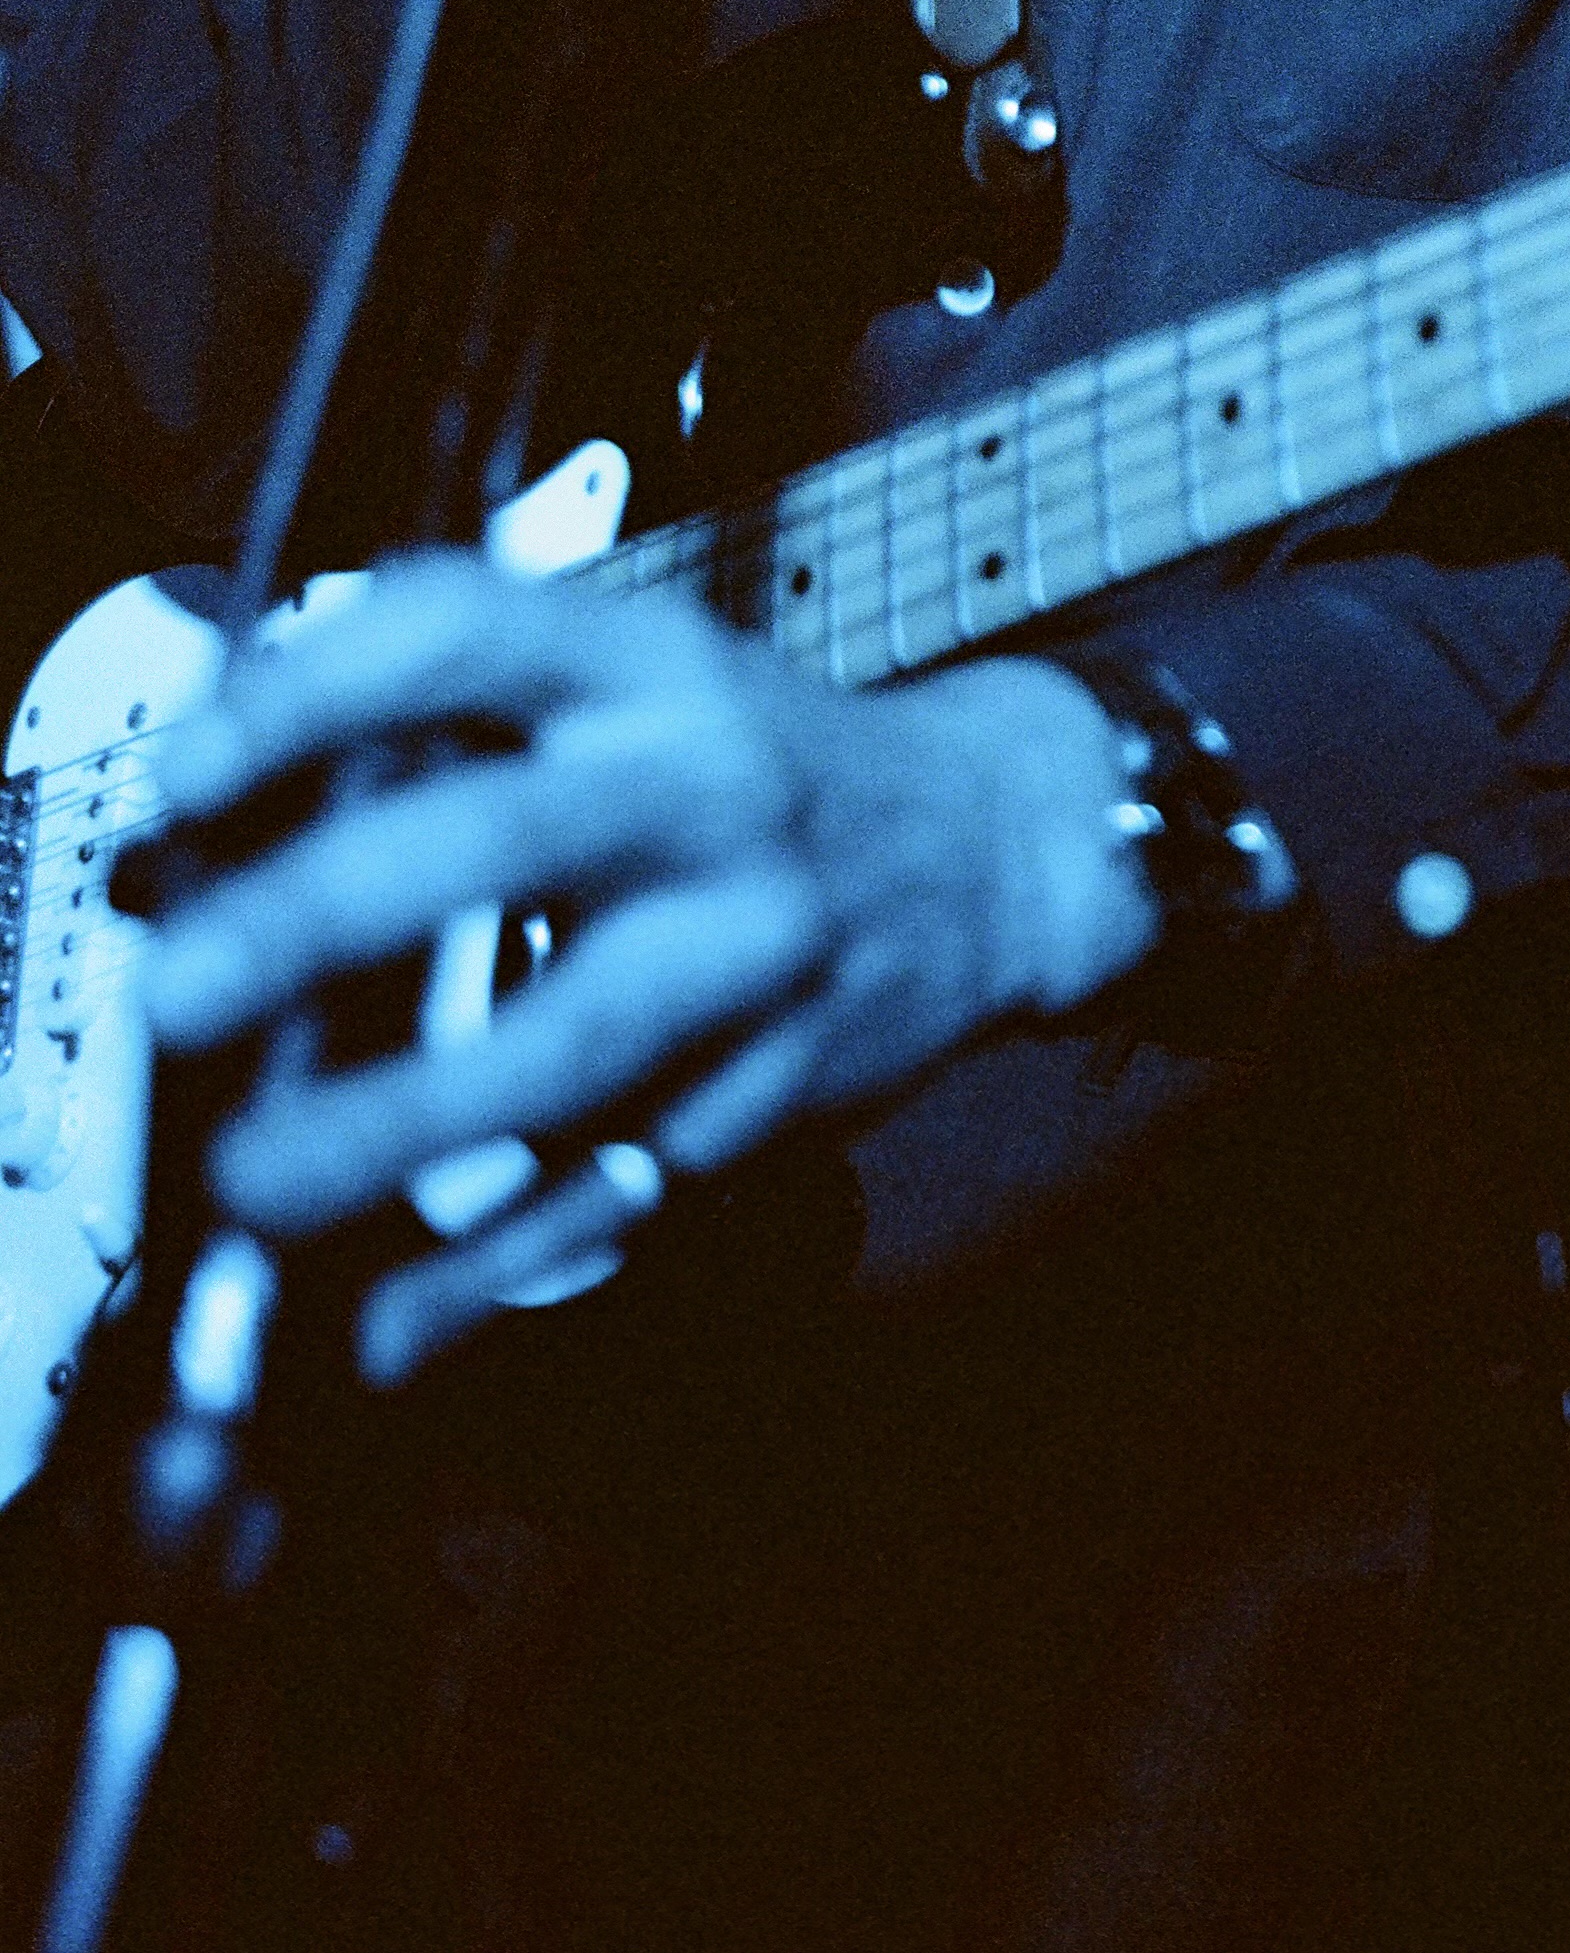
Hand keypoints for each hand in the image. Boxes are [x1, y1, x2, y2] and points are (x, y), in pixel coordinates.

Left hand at [140, 562, 1151, 1379]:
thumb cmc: (760, 757)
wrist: (999, 839)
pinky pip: (626, 1179)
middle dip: (329, 913)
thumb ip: (454, 718)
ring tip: (262, 1179)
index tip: (188, 776)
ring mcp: (755, 943)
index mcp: (650, 666)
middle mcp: (706, 790)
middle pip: (504, 839)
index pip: (470, 637)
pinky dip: (502, 1257)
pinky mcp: (781, 1080)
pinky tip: (397, 1315)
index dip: (316, 698)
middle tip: (188, 987)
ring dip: (402, 1120)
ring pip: (570, 1040)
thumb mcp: (637, 676)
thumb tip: (216, 824)